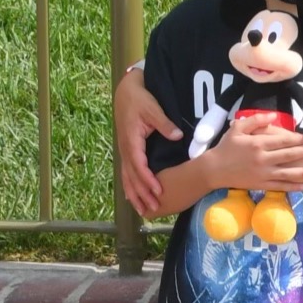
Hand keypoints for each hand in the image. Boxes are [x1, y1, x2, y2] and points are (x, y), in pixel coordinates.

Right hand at [116, 69, 176, 215]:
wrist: (126, 92)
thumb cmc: (140, 100)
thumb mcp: (153, 109)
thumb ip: (164, 124)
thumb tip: (177, 136)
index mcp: (132, 141)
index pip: (139, 165)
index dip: (148, 180)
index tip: (158, 190)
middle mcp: (125, 149)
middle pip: (132, 177)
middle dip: (142, 194)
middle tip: (154, 208)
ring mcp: (124, 151)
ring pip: (127, 178)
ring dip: (135, 194)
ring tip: (144, 210)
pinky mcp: (127, 151)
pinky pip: (126, 173)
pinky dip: (130, 187)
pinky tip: (134, 198)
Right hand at [211, 119, 302, 193]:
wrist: (213, 169)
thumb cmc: (226, 147)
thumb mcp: (237, 128)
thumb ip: (255, 120)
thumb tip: (273, 115)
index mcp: (258, 143)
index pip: (285, 140)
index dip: (301, 138)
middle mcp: (262, 159)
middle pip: (290, 155)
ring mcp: (262, 173)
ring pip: (287, 173)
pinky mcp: (260, 184)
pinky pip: (279, 186)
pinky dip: (292, 187)